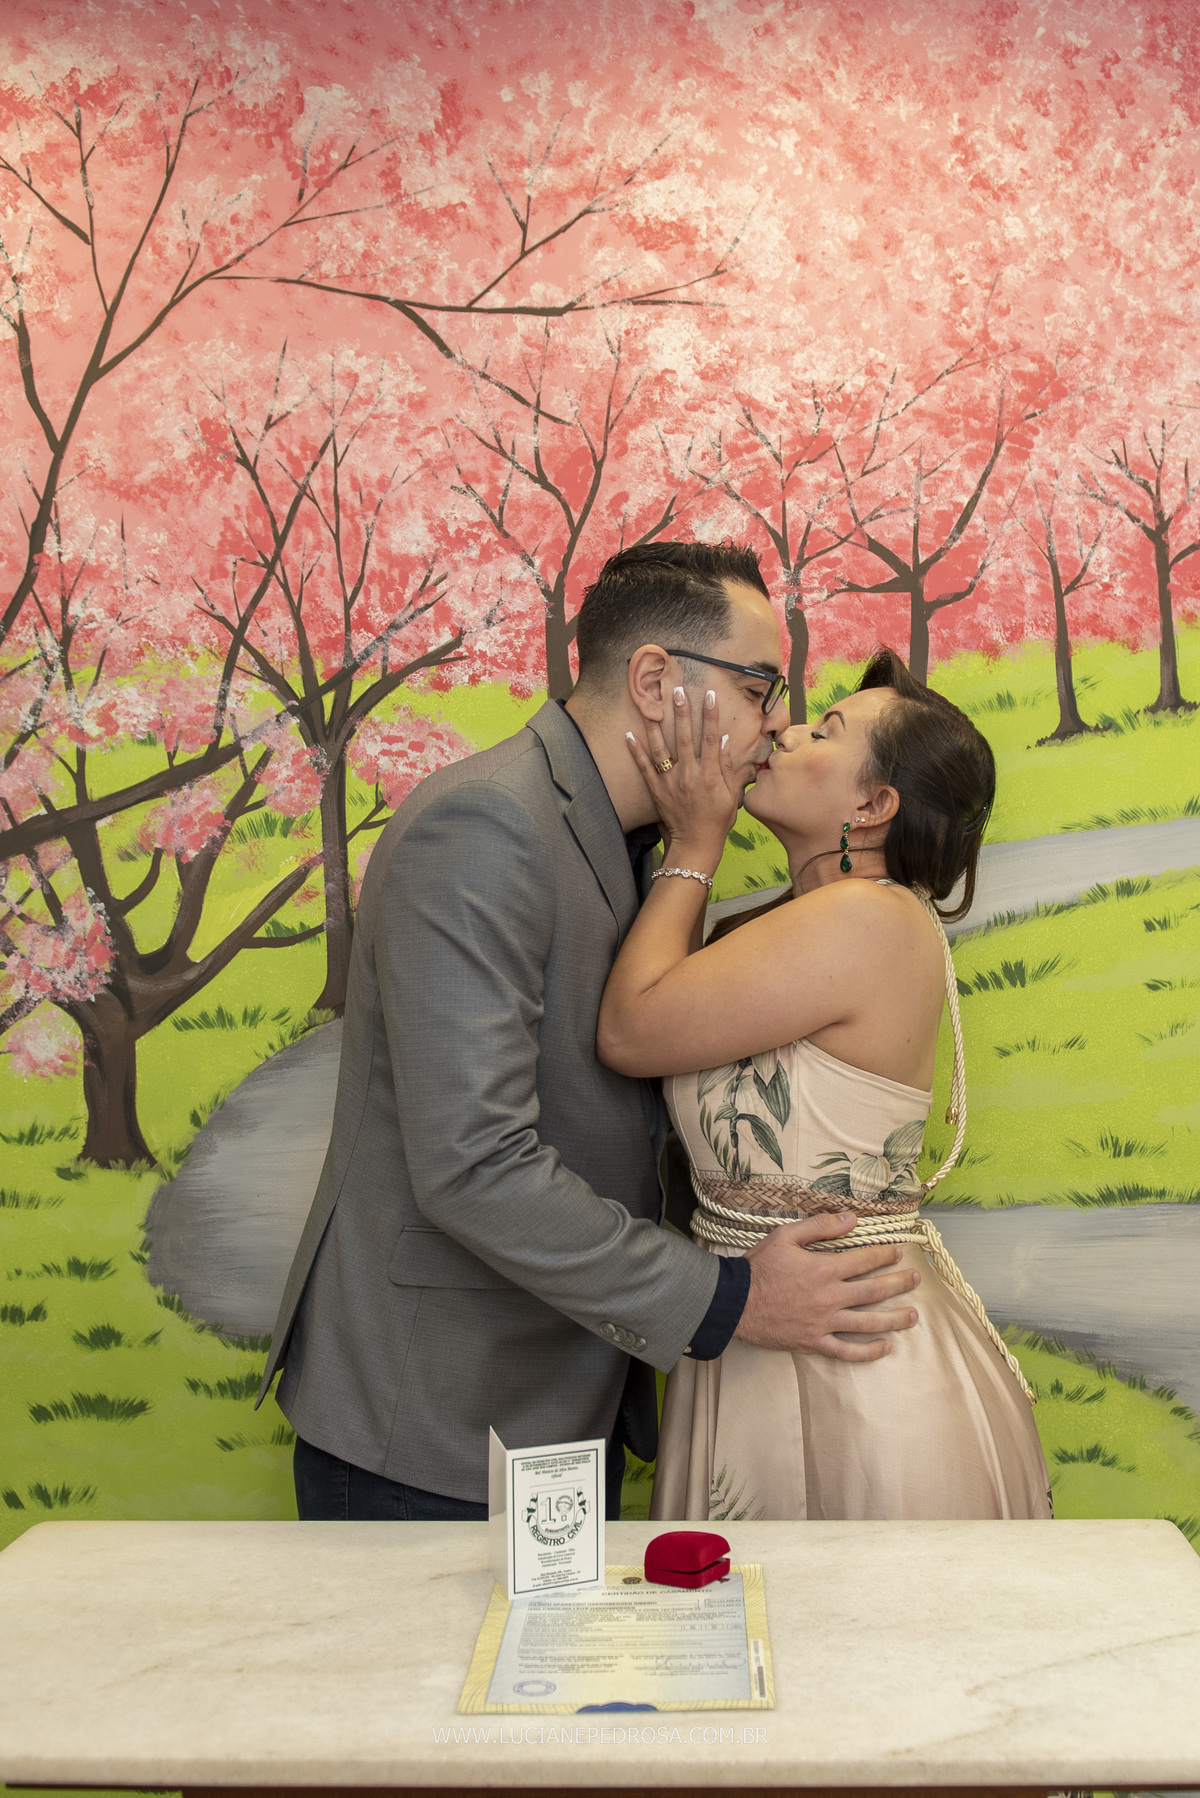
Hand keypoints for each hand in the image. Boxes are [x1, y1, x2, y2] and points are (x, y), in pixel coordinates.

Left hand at [626, 686, 739, 860]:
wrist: (696, 844)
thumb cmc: (718, 820)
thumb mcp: (731, 795)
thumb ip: (728, 767)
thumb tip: (724, 740)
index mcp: (710, 775)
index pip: (711, 738)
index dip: (711, 715)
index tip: (710, 694)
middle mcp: (689, 775)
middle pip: (685, 737)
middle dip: (681, 712)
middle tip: (677, 689)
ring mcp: (670, 782)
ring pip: (662, 748)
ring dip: (656, 724)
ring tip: (651, 704)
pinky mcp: (657, 790)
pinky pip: (644, 768)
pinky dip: (635, 751)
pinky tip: (628, 734)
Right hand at [733, 1212, 920, 1359]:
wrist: (735, 1302)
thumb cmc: (759, 1267)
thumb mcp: (786, 1236)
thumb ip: (820, 1226)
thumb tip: (851, 1218)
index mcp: (825, 1269)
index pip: (865, 1260)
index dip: (885, 1255)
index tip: (898, 1253)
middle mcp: (830, 1297)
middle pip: (874, 1291)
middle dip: (899, 1284)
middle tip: (916, 1279)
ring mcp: (824, 1323)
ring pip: (869, 1323)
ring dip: (895, 1319)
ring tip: (914, 1315)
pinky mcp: (815, 1342)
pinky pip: (847, 1351)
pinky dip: (868, 1352)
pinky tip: (885, 1347)